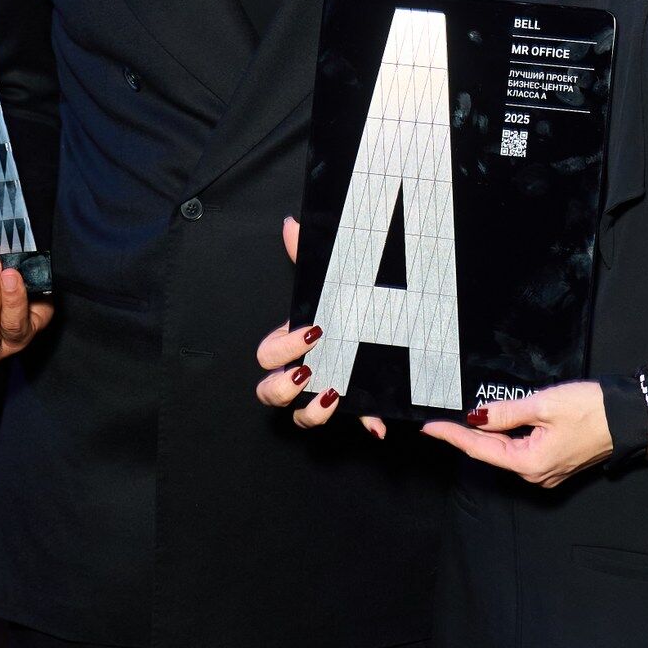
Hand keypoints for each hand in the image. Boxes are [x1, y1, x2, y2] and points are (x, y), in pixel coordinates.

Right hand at [252, 216, 387, 438]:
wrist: (381, 322)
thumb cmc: (344, 305)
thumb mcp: (329, 281)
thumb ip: (306, 255)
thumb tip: (291, 224)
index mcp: (291, 344)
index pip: (266, 355)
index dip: (282, 348)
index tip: (312, 332)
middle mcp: (301, 372)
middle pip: (268, 393)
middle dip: (283, 387)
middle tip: (309, 370)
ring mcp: (323, 393)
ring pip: (299, 418)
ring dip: (312, 412)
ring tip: (333, 394)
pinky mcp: (353, 405)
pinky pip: (353, 422)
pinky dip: (365, 423)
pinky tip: (377, 424)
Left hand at [421, 382, 611, 487]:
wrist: (629, 419)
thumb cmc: (593, 410)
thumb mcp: (545, 404)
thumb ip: (507, 413)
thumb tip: (478, 417)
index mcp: (530, 463)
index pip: (480, 449)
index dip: (453, 436)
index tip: (430, 427)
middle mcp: (535, 475)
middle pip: (491, 453)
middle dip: (469, 434)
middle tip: (444, 419)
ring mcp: (546, 472)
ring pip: (506, 452)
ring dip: (490, 435)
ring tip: (470, 417)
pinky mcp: (554, 463)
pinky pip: (522, 451)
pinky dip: (508, 438)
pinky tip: (500, 424)